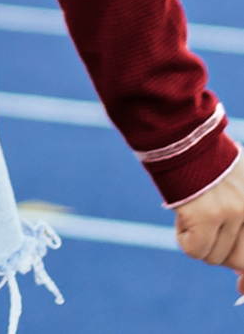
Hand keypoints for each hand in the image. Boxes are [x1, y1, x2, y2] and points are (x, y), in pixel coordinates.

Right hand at [174, 152, 243, 294]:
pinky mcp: (206, 214)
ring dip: (199, 240)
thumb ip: (240, 222)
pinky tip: (182, 214)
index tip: (240, 287)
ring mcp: (231, 213)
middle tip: (206, 231)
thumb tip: (241, 278)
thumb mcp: (237, 189)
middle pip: (237, 261)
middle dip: (220, 252)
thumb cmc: (206, 161)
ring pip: (213, 257)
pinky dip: (183, 237)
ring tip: (193, 209)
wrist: (183, 133)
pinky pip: (194, 250)